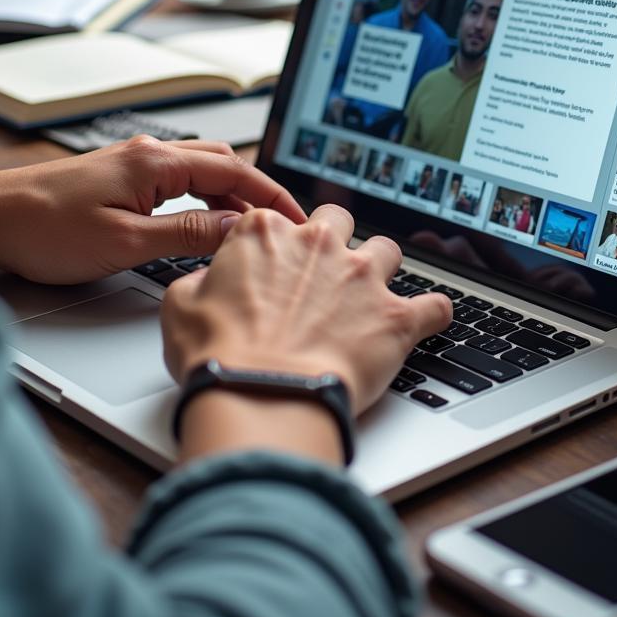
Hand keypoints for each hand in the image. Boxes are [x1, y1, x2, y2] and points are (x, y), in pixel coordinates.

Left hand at [0, 137, 303, 283]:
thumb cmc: (44, 229)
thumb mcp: (127, 243)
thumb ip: (188, 234)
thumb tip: (237, 229)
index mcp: (157, 162)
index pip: (235, 174)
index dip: (273, 198)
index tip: (299, 220)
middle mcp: (148, 154)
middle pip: (224, 163)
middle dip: (258, 192)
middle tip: (282, 226)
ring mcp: (132, 163)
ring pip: (201, 170)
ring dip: (230, 194)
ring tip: (249, 229)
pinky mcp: (119, 177)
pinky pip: (177, 180)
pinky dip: (202, 197)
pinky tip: (202, 222)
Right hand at [161, 204, 451, 414]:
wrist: (262, 397)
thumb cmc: (220, 356)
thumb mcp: (182, 307)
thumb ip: (200, 282)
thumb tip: (209, 284)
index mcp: (267, 233)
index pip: (277, 219)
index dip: (275, 245)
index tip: (274, 266)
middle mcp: (319, 245)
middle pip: (338, 219)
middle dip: (334, 240)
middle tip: (322, 274)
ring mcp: (362, 277)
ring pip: (387, 250)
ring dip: (381, 269)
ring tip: (370, 297)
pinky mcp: (395, 317)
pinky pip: (435, 306)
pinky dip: (432, 314)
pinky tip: (427, 321)